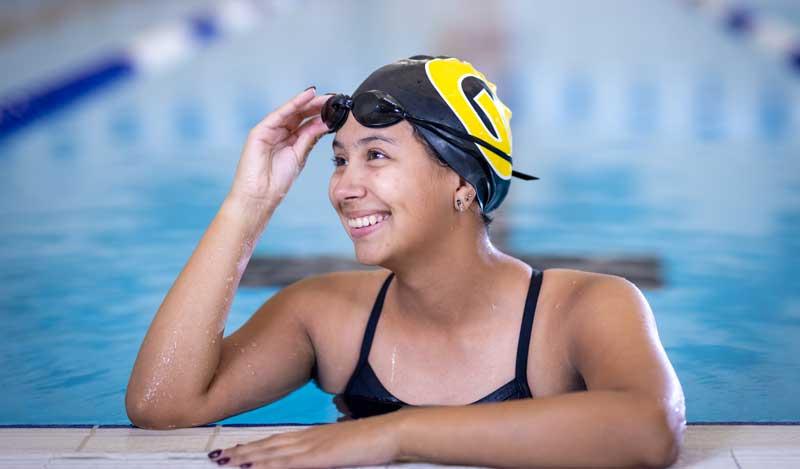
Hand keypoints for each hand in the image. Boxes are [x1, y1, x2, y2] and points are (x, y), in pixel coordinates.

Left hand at [207, 415, 402, 467]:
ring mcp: (313, 446)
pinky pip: (287, 462)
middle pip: (268, 444)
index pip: (277, 440)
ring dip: (247, 457)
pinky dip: (267, 463)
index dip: (255, 445)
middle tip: (218, 456)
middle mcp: (308, 438)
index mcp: (314, 436)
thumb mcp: (346, 445)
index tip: (236, 449)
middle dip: (242, 451)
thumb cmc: (374, 440)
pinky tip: (251, 465)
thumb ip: (330, 448)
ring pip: (272, 452)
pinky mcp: (319, 456)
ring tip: (225, 461)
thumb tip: (326, 446)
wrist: (391, 432)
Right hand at [228, 87, 329, 208]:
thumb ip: (310, 138)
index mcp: (289, 141)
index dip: (322, 115)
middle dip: (317, 106)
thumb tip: (325, 123)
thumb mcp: (299, 156)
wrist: (260, 196)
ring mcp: (269, 130)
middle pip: (300, 115)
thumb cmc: (277, 182)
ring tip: (325, 96)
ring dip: (309, 102)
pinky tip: (307, 96)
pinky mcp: (260, 130)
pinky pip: (280, 114)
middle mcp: (279, 133)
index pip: (307, 123)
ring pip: (291, 111)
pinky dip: (294, 103)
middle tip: (334, 99)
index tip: (338, 108)